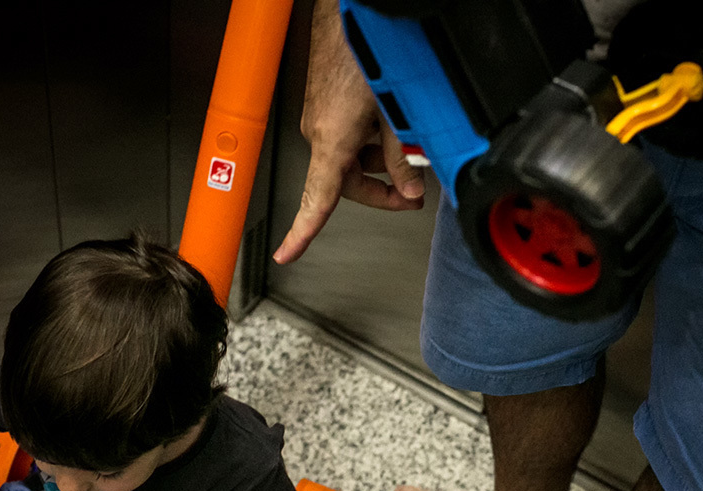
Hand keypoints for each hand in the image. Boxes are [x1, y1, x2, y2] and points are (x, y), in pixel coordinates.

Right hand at [272, 0, 423, 263]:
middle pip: (346, 183)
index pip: (317, 200)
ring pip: (351, 158)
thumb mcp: (395, 113)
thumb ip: (403, 158)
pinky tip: (392, 127)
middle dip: (382, 191)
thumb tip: (410, 188)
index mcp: (332, 143)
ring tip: (409, 148)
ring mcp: (320, 119)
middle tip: (414, 194)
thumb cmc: (364, 53)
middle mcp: (319, 134)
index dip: (302, 232)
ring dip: (379, 161)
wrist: (346, 15)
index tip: (288, 254)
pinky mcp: (325, 107)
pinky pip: (349, 137)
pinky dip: (370, 140)